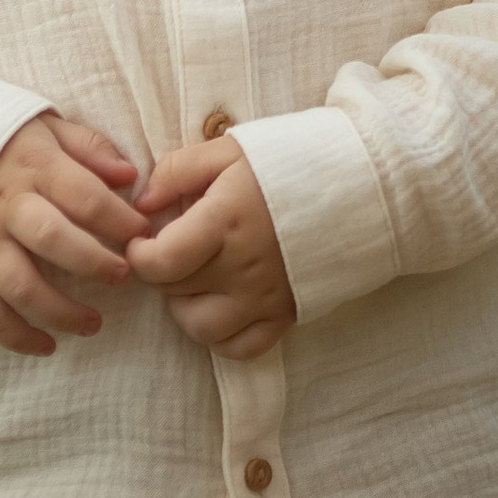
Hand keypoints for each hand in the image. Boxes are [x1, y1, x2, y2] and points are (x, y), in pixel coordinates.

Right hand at [0, 112, 143, 357]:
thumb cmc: (8, 144)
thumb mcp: (48, 128)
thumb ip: (90, 148)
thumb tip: (129, 175)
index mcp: (35, 166)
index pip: (85, 196)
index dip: (120, 219)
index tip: (143, 234)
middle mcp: (7, 206)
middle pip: (53, 239)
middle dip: (94, 262)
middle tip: (124, 275)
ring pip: (20, 285)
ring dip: (60, 311)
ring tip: (94, 324)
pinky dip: (16, 336)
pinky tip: (47, 345)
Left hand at [126, 138, 297, 360]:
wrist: (358, 183)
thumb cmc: (289, 162)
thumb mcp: (230, 150)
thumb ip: (179, 170)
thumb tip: (142, 203)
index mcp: (225, 221)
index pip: (161, 262)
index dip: (139, 256)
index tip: (142, 241)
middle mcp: (242, 266)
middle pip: (175, 292)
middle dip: (162, 273)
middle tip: (173, 249)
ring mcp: (264, 296)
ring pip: (202, 329)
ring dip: (186, 309)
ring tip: (194, 281)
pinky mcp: (285, 315)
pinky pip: (241, 348)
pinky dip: (223, 337)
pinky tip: (222, 307)